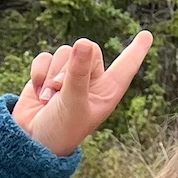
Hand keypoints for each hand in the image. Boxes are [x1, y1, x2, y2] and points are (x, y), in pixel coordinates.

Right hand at [12, 31, 152, 157]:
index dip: (136, 50)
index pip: (125, 66)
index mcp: (106, 92)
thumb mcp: (72, 103)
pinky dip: (39, 73)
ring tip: (48, 100)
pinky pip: (45, 57)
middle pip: (88, 48)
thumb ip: (78, 73)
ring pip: (65, 52)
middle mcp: (90, 82)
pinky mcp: (47, 75)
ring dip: (52, 75)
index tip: (147, 35)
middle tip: (60, 91)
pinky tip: (38, 93)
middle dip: (71, 67)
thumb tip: (83, 43)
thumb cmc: (59, 130)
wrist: (29, 142)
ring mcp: (68, 77)